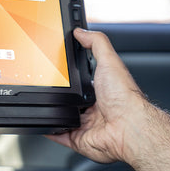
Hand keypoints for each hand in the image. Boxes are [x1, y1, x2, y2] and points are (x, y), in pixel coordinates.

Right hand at [46, 28, 148, 163]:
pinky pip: (59, 134)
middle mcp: (96, 107)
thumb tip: (81, 31)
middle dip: (60, 94)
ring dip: (54, 111)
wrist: (127, 127)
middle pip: (71, 99)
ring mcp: (86, 124)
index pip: (83, 79)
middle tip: (48, 85)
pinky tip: (42, 121)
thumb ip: (96, 43)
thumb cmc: (124, 98)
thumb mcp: (110, 60)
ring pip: (64, 116)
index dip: (71, 74)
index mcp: (103, 89)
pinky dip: (50, 129)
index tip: (59, 68)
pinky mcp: (78, 138)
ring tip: (42, 101)